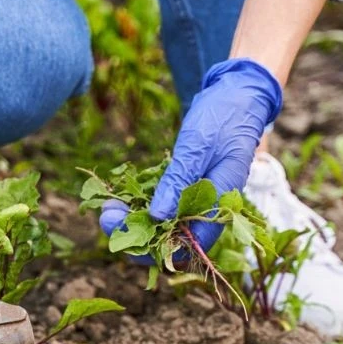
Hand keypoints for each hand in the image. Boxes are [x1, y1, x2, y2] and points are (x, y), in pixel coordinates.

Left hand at [100, 58, 281, 253]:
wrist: (236, 95)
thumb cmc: (223, 117)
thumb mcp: (198, 146)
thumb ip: (178, 181)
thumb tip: (157, 216)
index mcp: (221, 204)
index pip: (188, 245)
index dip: (154, 248)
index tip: (122, 235)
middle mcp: (208, 209)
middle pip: (171, 240)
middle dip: (136, 235)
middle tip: (106, 217)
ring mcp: (196, 200)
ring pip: (163, 225)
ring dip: (133, 222)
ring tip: (107, 208)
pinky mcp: (185, 189)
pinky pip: (162, 206)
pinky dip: (140, 206)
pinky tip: (118, 198)